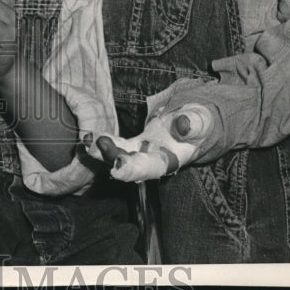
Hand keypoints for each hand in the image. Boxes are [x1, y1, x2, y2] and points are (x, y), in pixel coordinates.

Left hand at [87, 104, 214, 181]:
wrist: (193, 123)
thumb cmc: (199, 122)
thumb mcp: (201, 120)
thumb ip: (195, 123)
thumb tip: (183, 124)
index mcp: (173, 160)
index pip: (153, 168)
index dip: (134, 169)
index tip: (117, 167)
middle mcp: (154, 162)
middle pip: (132, 167)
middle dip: (112, 159)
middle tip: (96, 148)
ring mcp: (143, 154)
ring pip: (120, 157)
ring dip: (103, 151)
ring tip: (88, 140)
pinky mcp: (134, 145)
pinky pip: (117, 145)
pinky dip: (103, 141)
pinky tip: (89, 136)